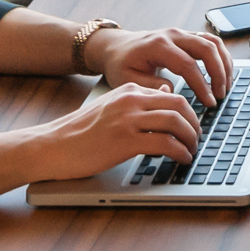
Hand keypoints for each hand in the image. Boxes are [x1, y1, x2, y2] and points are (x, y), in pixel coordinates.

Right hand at [27, 80, 200, 181]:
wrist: (51, 146)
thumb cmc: (78, 132)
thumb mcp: (110, 108)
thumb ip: (136, 102)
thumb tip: (165, 95)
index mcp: (128, 90)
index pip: (171, 96)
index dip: (188, 113)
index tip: (193, 127)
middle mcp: (130, 100)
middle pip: (179, 106)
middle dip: (195, 124)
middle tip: (197, 139)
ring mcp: (128, 120)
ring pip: (176, 123)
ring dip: (190, 139)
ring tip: (192, 150)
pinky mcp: (125, 141)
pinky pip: (165, 144)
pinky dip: (179, 152)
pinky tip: (181, 160)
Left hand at [92, 22, 232, 106]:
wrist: (116, 47)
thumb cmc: (122, 65)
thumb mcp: (128, 80)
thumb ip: (151, 87)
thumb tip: (172, 92)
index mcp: (158, 45)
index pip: (188, 64)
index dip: (201, 85)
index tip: (209, 102)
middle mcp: (173, 35)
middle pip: (206, 48)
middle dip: (218, 73)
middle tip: (220, 95)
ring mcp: (181, 33)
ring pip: (213, 42)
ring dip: (224, 64)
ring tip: (225, 86)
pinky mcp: (187, 36)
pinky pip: (211, 41)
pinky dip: (221, 57)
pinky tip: (223, 74)